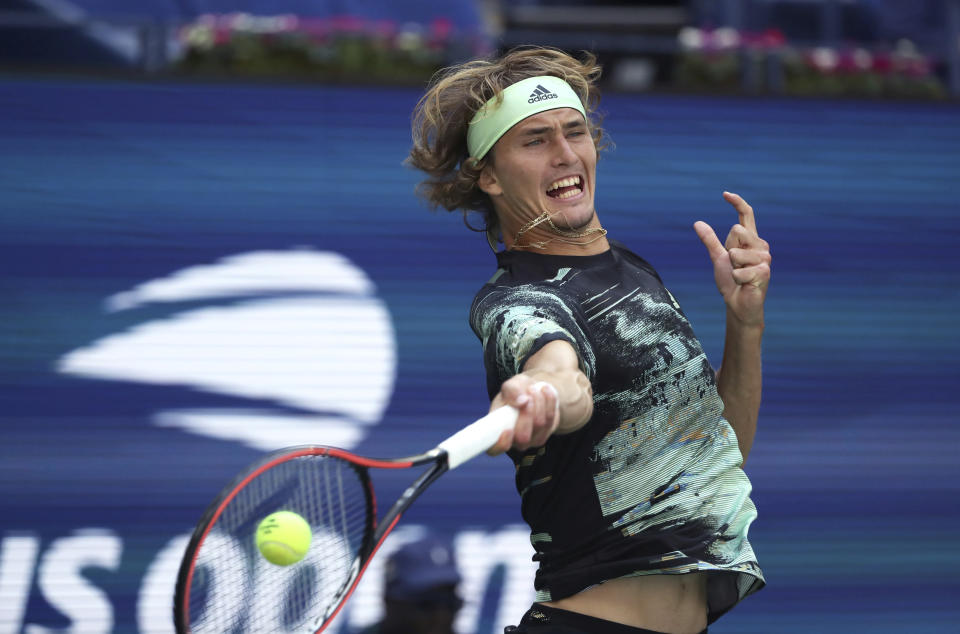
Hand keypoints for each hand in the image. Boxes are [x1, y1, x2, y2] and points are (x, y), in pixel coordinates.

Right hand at [486, 376, 559, 454]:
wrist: (534, 392)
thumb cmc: (516, 391)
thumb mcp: (511, 385)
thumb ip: (511, 390)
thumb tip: (522, 401)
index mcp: (496, 430)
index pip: (494, 449)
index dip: (501, 444)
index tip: (508, 429)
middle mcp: (512, 440)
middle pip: (522, 438)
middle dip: (527, 414)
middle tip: (527, 397)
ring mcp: (530, 440)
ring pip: (539, 424)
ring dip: (538, 402)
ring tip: (533, 389)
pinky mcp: (545, 434)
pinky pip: (550, 418)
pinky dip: (549, 401)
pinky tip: (544, 391)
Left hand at [694, 192, 770, 326]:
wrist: (739, 304)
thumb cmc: (731, 282)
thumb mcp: (718, 258)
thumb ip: (710, 240)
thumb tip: (697, 223)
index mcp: (751, 240)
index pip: (747, 215)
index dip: (737, 203)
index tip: (725, 194)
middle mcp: (761, 245)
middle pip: (736, 231)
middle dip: (728, 249)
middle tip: (734, 266)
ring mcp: (765, 258)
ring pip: (735, 252)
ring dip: (732, 267)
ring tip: (740, 276)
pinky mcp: (764, 272)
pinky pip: (739, 270)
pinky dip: (736, 279)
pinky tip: (744, 284)